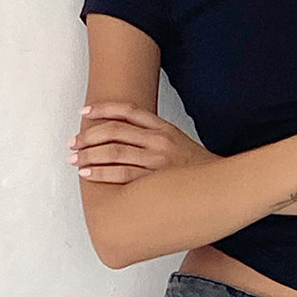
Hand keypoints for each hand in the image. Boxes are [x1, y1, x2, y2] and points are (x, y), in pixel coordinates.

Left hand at [69, 103, 207, 183]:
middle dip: (88, 136)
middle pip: (114, 131)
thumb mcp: (181, 143)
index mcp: (164, 128)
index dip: (103, 109)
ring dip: (89, 155)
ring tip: (74, 160)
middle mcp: (159, 140)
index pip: (128, 111)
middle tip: (72, 143)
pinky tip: (88, 174)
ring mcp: (158, 160)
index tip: (84, 113)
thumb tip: (129, 138)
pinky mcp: (156, 180)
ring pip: (114, 152)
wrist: (224, 187)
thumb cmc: (199, 170)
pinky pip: (123, 174)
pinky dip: (102, 173)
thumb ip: (157, 137)